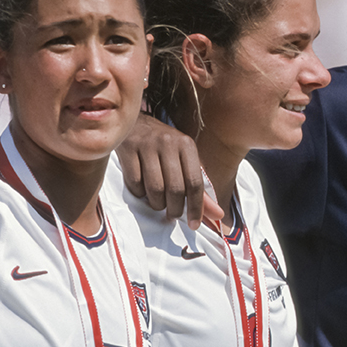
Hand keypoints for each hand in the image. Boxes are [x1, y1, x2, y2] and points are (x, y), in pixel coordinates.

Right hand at [115, 113, 221, 228]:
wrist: (134, 122)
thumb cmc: (164, 148)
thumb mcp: (185, 161)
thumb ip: (200, 189)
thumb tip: (218, 215)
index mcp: (187, 145)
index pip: (195, 183)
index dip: (196, 207)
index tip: (195, 224)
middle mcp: (169, 143)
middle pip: (175, 188)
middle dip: (175, 208)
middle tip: (173, 214)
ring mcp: (147, 145)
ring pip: (154, 188)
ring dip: (157, 203)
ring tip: (158, 203)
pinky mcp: (128, 149)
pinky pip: (134, 182)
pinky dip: (139, 193)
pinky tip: (142, 191)